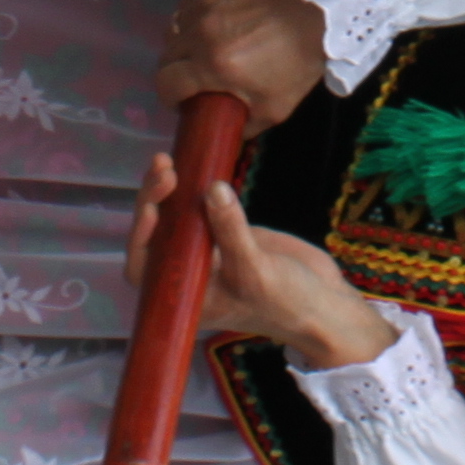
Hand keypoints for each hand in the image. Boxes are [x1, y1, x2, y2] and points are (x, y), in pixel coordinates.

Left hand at [126, 151, 397, 366]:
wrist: (323, 302)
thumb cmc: (285, 301)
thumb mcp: (256, 271)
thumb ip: (231, 231)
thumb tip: (211, 189)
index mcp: (185, 295)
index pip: (144, 268)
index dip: (141, 238)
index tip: (152, 209)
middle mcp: (188, 273)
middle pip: (155, 236)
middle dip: (154, 202)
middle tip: (165, 169)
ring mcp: (207, 251)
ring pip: (173, 218)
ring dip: (167, 191)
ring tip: (167, 162)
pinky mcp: (225, 232)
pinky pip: (201, 208)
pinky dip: (193, 187)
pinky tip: (191, 166)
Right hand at [158, 0, 333, 124]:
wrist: (322, 9)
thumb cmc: (299, 60)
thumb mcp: (276, 107)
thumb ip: (245, 127)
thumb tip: (229, 135)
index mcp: (212, 64)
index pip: (165, 83)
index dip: (170, 97)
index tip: (181, 100)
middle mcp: (201, 30)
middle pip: (166, 54)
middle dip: (175, 71)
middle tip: (193, 76)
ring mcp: (207, 0)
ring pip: (175, 26)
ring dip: (182, 41)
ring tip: (202, 48)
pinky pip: (191, 1)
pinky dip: (194, 15)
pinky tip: (213, 22)